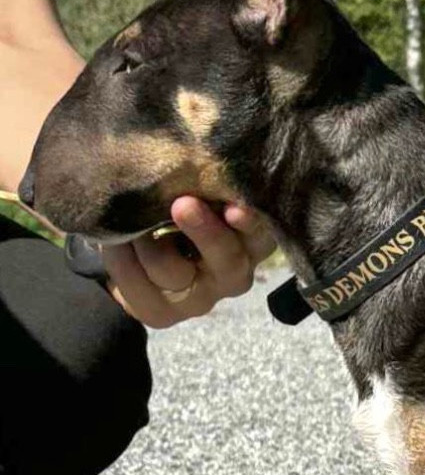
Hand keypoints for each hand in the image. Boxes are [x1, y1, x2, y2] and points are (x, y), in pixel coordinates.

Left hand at [101, 196, 275, 328]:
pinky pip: (136, 284)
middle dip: (205, 233)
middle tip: (183, 205)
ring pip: (171, 269)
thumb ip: (208, 186)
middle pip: (227, 259)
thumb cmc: (179, 209)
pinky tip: (111, 240)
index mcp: (253, 241)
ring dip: (145, 238)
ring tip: (129, 216)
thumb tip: (197, 159)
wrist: (140, 252)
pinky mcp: (163, 315)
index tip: (235, 208)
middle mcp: (234, 274)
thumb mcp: (202, 195)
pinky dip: (120, 256)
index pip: (262, 234)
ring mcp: (201, 299)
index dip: (250, 223)